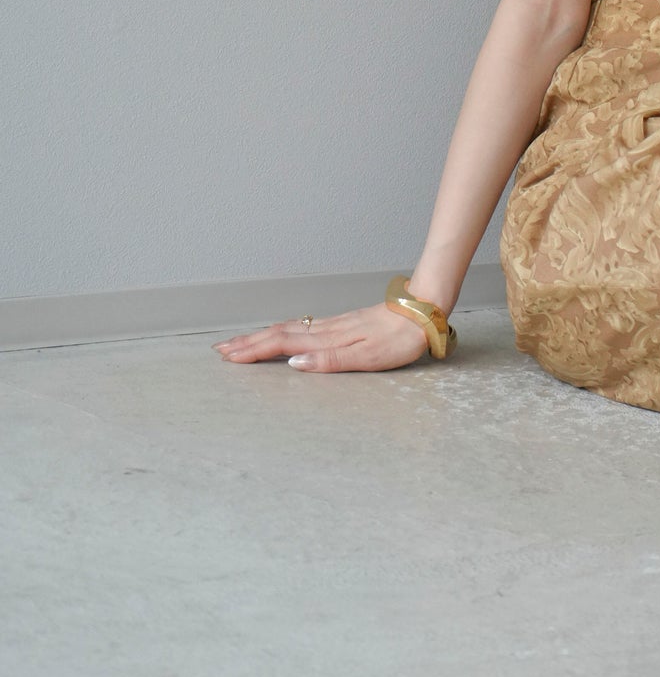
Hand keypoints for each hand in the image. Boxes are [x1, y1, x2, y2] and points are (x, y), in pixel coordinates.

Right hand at [211, 301, 432, 372]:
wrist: (422, 313)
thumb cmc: (399, 340)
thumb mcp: (367, 357)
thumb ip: (329, 361)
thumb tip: (293, 363)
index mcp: (328, 340)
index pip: (281, 344)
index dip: (253, 351)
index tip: (227, 356)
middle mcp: (327, 330)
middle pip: (279, 334)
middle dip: (249, 343)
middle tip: (221, 350)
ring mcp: (334, 325)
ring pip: (290, 329)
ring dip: (262, 336)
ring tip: (242, 342)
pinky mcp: (344, 323)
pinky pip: (304, 327)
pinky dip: (284, 331)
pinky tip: (283, 333)